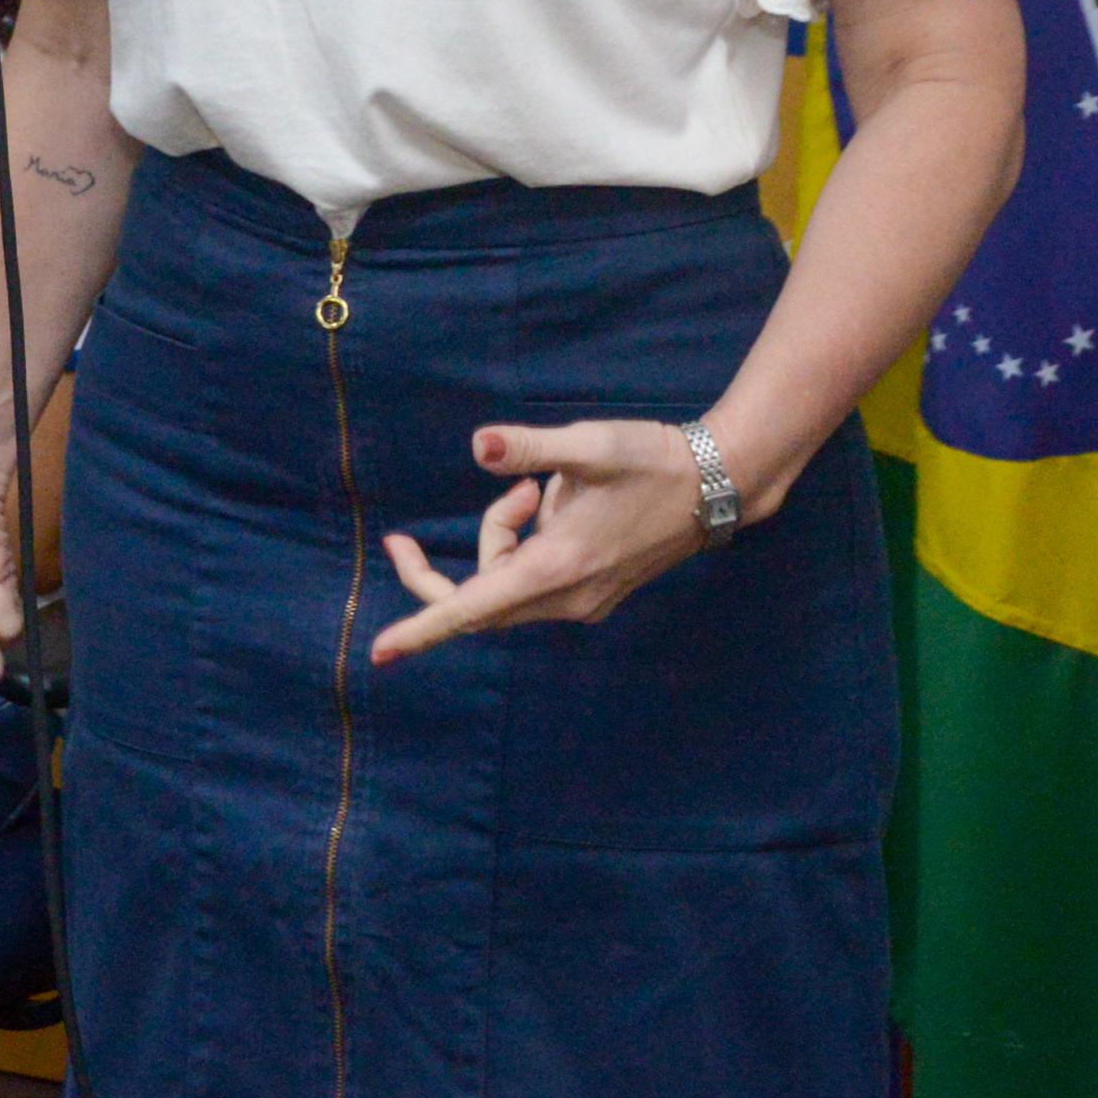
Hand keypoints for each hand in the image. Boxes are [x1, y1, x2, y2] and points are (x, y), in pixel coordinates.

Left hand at [371, 420, 713, 665]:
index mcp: (558, 567)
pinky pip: (528, 581)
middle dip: (434, 576)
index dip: (423, 628)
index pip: (472, 607)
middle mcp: (568, 596)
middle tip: (400, 540)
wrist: (717, 487)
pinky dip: (519, 545)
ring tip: (535, 489)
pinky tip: (548, 502)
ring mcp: (582, 601)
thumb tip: (480, 446)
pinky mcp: (592, 593)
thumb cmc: (651, 461)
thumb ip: (531, 448)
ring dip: (496, 539)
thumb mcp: (589, 445)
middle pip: (476, 603)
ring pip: (503, 586)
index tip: (380, 652)